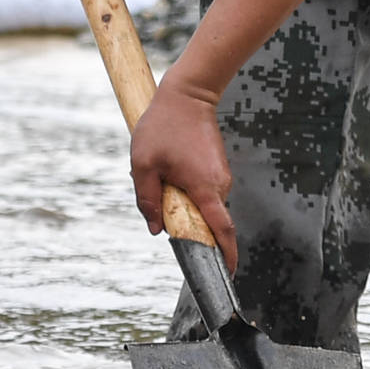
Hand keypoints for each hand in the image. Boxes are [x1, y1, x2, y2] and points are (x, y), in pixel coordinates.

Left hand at [130, 76, 237, 270]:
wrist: (187, 94)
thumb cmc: (163, 126)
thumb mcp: (143, 164)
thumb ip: (147, 199)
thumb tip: (156, 229)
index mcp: (205, 188)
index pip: (222, 231)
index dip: (226, 256)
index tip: (226, 274)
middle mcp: (220, 185)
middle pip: (208, 221)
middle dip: (188, 226)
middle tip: (164, 210)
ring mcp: (221, 176)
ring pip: (203, 205)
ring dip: (184, 204)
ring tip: (163, 175)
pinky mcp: (217, 168)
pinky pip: (203, 192)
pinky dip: (188, 193)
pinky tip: (170, 169)